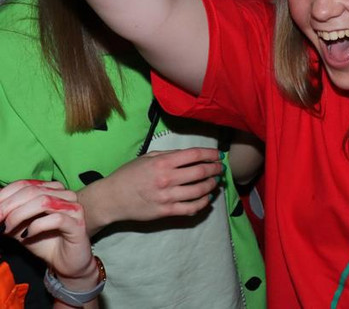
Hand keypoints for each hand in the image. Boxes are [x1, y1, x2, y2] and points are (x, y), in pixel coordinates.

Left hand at [0, 181, 95, 288]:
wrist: (66, 262)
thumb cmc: (44, 242)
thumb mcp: (20, 227)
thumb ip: (9, 217)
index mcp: (52, 190)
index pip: (24, 185)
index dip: (4, 196)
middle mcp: (65, 194)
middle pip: (31, 191)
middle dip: (7, 206)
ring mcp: (73, 208)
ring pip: (42, 201)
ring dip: (18, 215)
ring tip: (6, 229)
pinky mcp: (78, 224)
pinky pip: (55, 219)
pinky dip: (36, 226)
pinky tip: (27, 235)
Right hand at [78, 147, 222, 233]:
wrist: (111, 199)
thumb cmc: (128, 175)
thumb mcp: (147, 158)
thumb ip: (169, 155)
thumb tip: (190, 155)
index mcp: (162, 163)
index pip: (195, 155)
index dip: (211, 154)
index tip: (218, 155)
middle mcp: (167, 179)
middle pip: (201, 173)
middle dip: (215, 169)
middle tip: (220, 169)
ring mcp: (167, 197)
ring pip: (199, 191)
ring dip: (212, 185)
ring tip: (215, 182)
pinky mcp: (166, 211)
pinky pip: (191, 208)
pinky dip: (203, 203)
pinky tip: (207, 198)